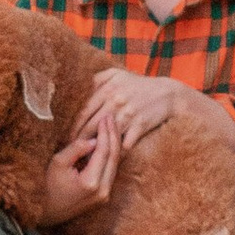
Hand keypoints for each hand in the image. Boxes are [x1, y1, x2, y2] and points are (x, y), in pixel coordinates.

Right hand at [34, 112, 123, 226]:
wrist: (46, 212)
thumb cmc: (47, 186)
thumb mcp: (57, 163)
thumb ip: (76, 149)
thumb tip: (94, 140)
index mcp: (91, 182)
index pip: (104, 152)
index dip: (105, 132)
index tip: (105, 117)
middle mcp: (102, 191)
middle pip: (114, 157)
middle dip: (113, 135)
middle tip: (111, 118)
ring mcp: (105, 195)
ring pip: (116, 164)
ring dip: (114, 145)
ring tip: (111, 127)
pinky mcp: (104, 196)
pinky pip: (111, 171)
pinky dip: (111, 156)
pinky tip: (109, 143)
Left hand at [78, 67, 211, 149]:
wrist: (168, 94)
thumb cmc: (140, 85)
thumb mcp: (118, 74)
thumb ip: (98, 79)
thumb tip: (79, 89)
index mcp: (108, 87)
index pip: (84, 110)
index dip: (73, 125)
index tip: (66, 136)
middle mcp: (116, 99)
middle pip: (91, 124)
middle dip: (79, 140)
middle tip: (71, 151)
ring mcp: (128, 113)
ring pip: (105, 135)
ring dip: (94, 149)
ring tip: (85, 159)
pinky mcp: (140, 125)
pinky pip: (124, 143)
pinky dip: (115, 153)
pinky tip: (107, 160)